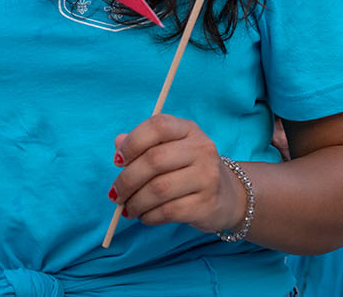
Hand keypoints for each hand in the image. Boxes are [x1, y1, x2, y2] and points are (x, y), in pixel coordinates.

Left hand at [111, 115, 246, 232]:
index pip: (158, 126)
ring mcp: (207, 176)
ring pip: (159, 189)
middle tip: (115, 195)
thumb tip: (118, 142)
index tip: (117, 161)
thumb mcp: (171, 150)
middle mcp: (202, 148)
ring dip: (135, 203)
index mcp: (189, 130)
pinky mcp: (207, 203)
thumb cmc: (189, 169)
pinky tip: (145, 216)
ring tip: (128, 209)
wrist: (227, 195)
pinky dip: (148, 217)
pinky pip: (168, 211)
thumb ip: (144, 145)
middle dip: (127, 181)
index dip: (132, 143)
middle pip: (154, 160)